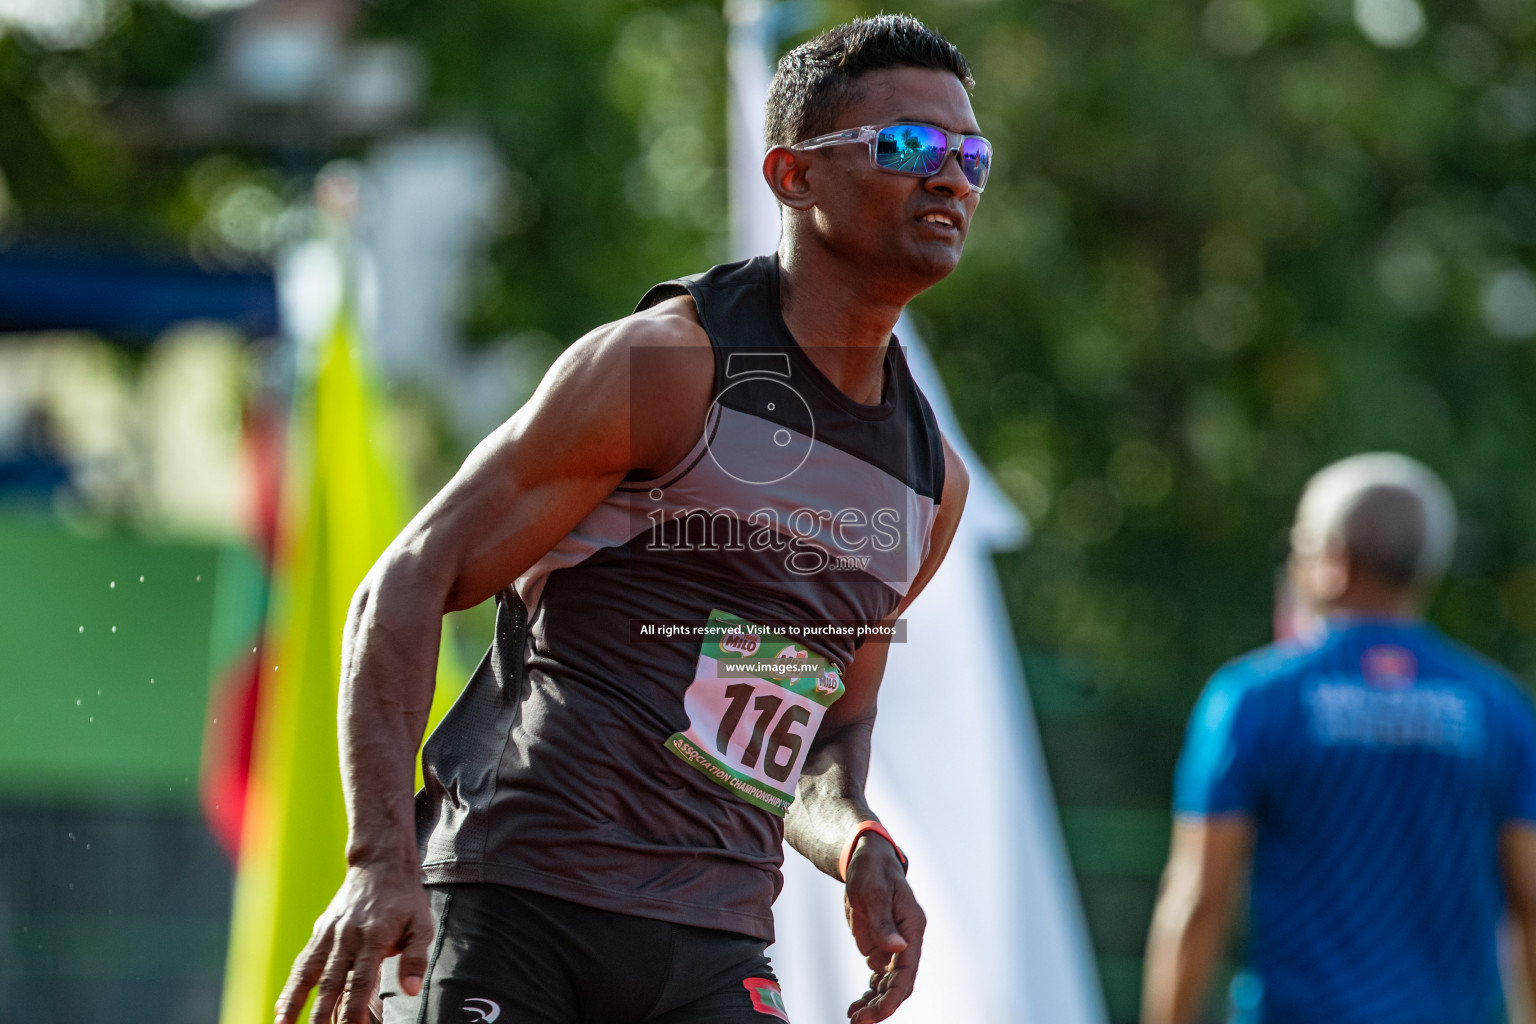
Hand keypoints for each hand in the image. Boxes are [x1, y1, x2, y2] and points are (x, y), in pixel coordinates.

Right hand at [274, 862, 433, 1023]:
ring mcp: (330, 934)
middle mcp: (347, 937)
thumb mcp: (422, 925)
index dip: (354, 1010)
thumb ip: (416, 958)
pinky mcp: (320, 932)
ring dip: (295, 1002)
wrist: (380, 865)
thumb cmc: (405, 900)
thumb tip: (412, 991)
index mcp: (374, 937)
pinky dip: (290, 986)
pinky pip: (302, 962)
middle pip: (331, 982)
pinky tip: (281, 1008)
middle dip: (322, 1014)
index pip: (361, 982)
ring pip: (309, 973)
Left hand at [842, 836, 924, 1022]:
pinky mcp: (881, 947)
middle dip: (882, 1005)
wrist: (866, 860)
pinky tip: (855, 1007)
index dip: (894, 995)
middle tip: (859, 1021)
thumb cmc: (873, 870)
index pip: (908, 970)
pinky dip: (869, 993)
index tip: (878, 1013)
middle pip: (900, 983)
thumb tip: (898, 949)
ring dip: (874, 1003)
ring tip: (854, 1017)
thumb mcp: (874, 891)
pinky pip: (878, 977)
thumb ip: (883, 921)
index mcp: (913, 928)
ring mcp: (894, 946)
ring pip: (889, 984)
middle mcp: (907, 941)